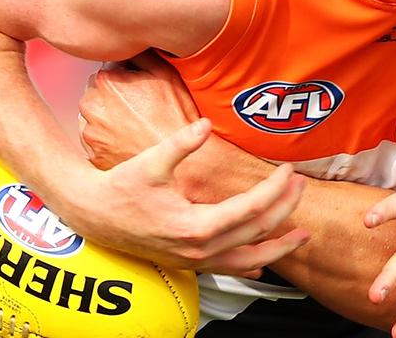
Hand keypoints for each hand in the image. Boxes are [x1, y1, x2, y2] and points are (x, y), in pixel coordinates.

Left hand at [80, 51, 200, 169]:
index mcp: (106, 81)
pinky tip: (127, 138)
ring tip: (133, 124)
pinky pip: (96, 139)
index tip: (138, 87)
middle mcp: (91, 105)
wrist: (181, 162)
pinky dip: (107, 137)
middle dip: (112, 95)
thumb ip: (142, 54)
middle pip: (97, 91)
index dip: (126, 76)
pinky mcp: (93, 153)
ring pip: (95, 115)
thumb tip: (132, 45)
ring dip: (108, 116)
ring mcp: (89, 132)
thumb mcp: (166, 75)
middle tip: (137, 106)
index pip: (108, 67)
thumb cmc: (176, 119)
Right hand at [80, 118, 310, 277]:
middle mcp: (200, 250)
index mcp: (196, 226)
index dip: (275, 188)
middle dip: (285, 209)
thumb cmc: (119, 188)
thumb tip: (205, 125)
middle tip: (302, 187)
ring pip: (249, 260)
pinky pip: (229, 269)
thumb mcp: (150, 162)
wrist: (93, 214)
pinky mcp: (189, 262)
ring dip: (278, 246)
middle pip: (257, 232)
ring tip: (301, 235)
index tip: (289, 170)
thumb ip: (181, 143)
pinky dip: (252, 264)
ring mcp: (195, 260)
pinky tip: (264, 261)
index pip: (251, 208)